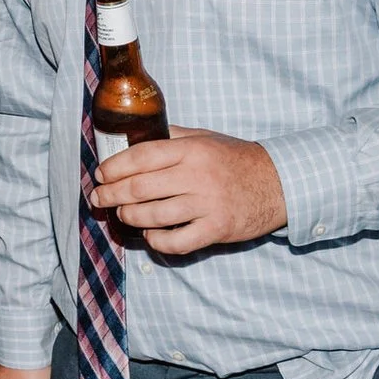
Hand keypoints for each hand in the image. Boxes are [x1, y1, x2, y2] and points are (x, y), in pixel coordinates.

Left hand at [88, 128, 287, 254]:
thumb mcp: (205, 138)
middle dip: (111, 194)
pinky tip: (150, 234)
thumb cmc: (237, 160)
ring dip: (129, 217)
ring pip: (153, 215)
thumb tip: (136, 136)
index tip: (100, 174)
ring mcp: (207, 205)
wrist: (279, 183)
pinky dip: (157, 241)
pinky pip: (177, 241)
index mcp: (191, 150)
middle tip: (99, 198)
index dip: (114, 167)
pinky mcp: (217, 229)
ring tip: (122, 214)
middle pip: (140, 188)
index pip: (141, 157)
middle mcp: (197, 176)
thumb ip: (172, 136)